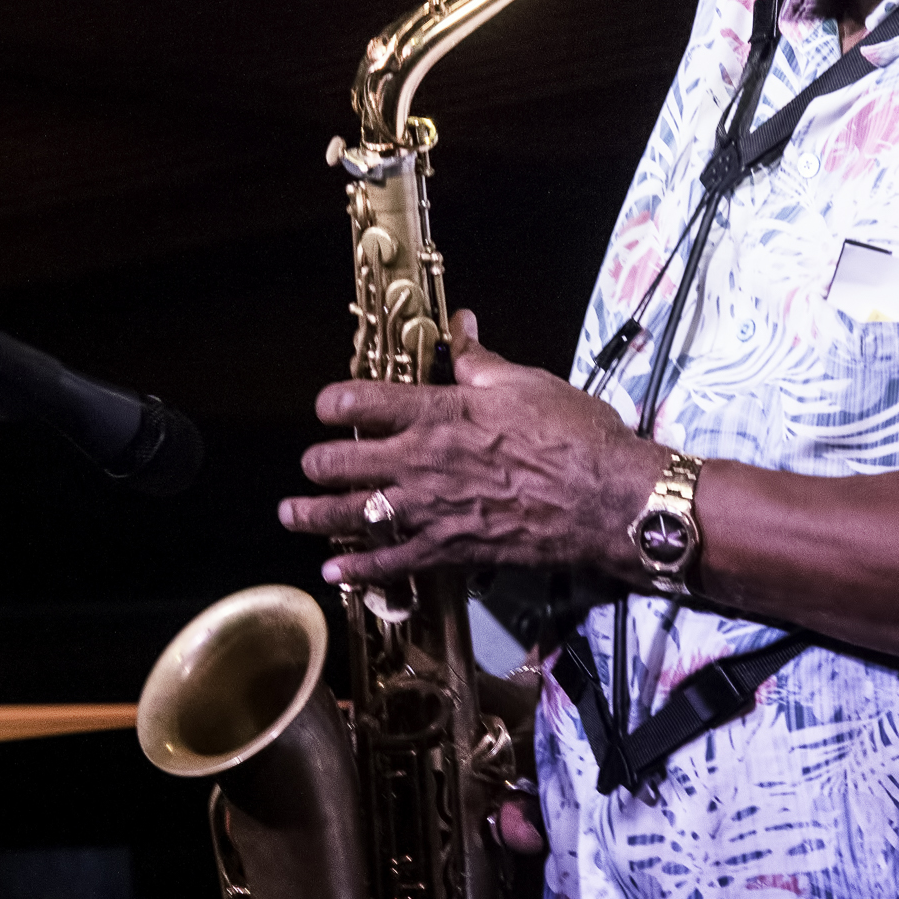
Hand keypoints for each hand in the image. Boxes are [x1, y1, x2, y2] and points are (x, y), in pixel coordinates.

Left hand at [277, 311, 667, 589]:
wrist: (607, 500)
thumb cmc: (574, 436)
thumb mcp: (526, 383)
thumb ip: (480, 362)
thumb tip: (462, 328)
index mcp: (439, 413)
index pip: (362, 402)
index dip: (334, 402)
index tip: (327, 406)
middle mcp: (422, 462)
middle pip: (343, 462)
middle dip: (317, 463)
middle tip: (310, 465)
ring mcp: (431, 510)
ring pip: (353, 514)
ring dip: (314, 515)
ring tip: (291, 513)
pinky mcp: (450, 550)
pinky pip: (391, 563)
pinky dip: (358, 569)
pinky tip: (334, 570)